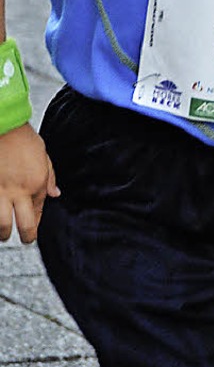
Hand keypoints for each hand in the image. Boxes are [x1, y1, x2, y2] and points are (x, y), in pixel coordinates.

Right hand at [0, 123, 59, 242]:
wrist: (3, 127)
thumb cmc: (22, 137)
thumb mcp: (43, 154)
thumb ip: (49, 176)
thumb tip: (55, 193)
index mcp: (36, 183)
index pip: (39, 212)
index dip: (36, 223)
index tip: (32, 228)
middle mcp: (19, 191)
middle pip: (24, 226)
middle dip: (26, 237)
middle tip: (23, 239)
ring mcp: (0, 192)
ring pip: (2, 225)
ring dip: (3, 232)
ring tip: (4, 234)